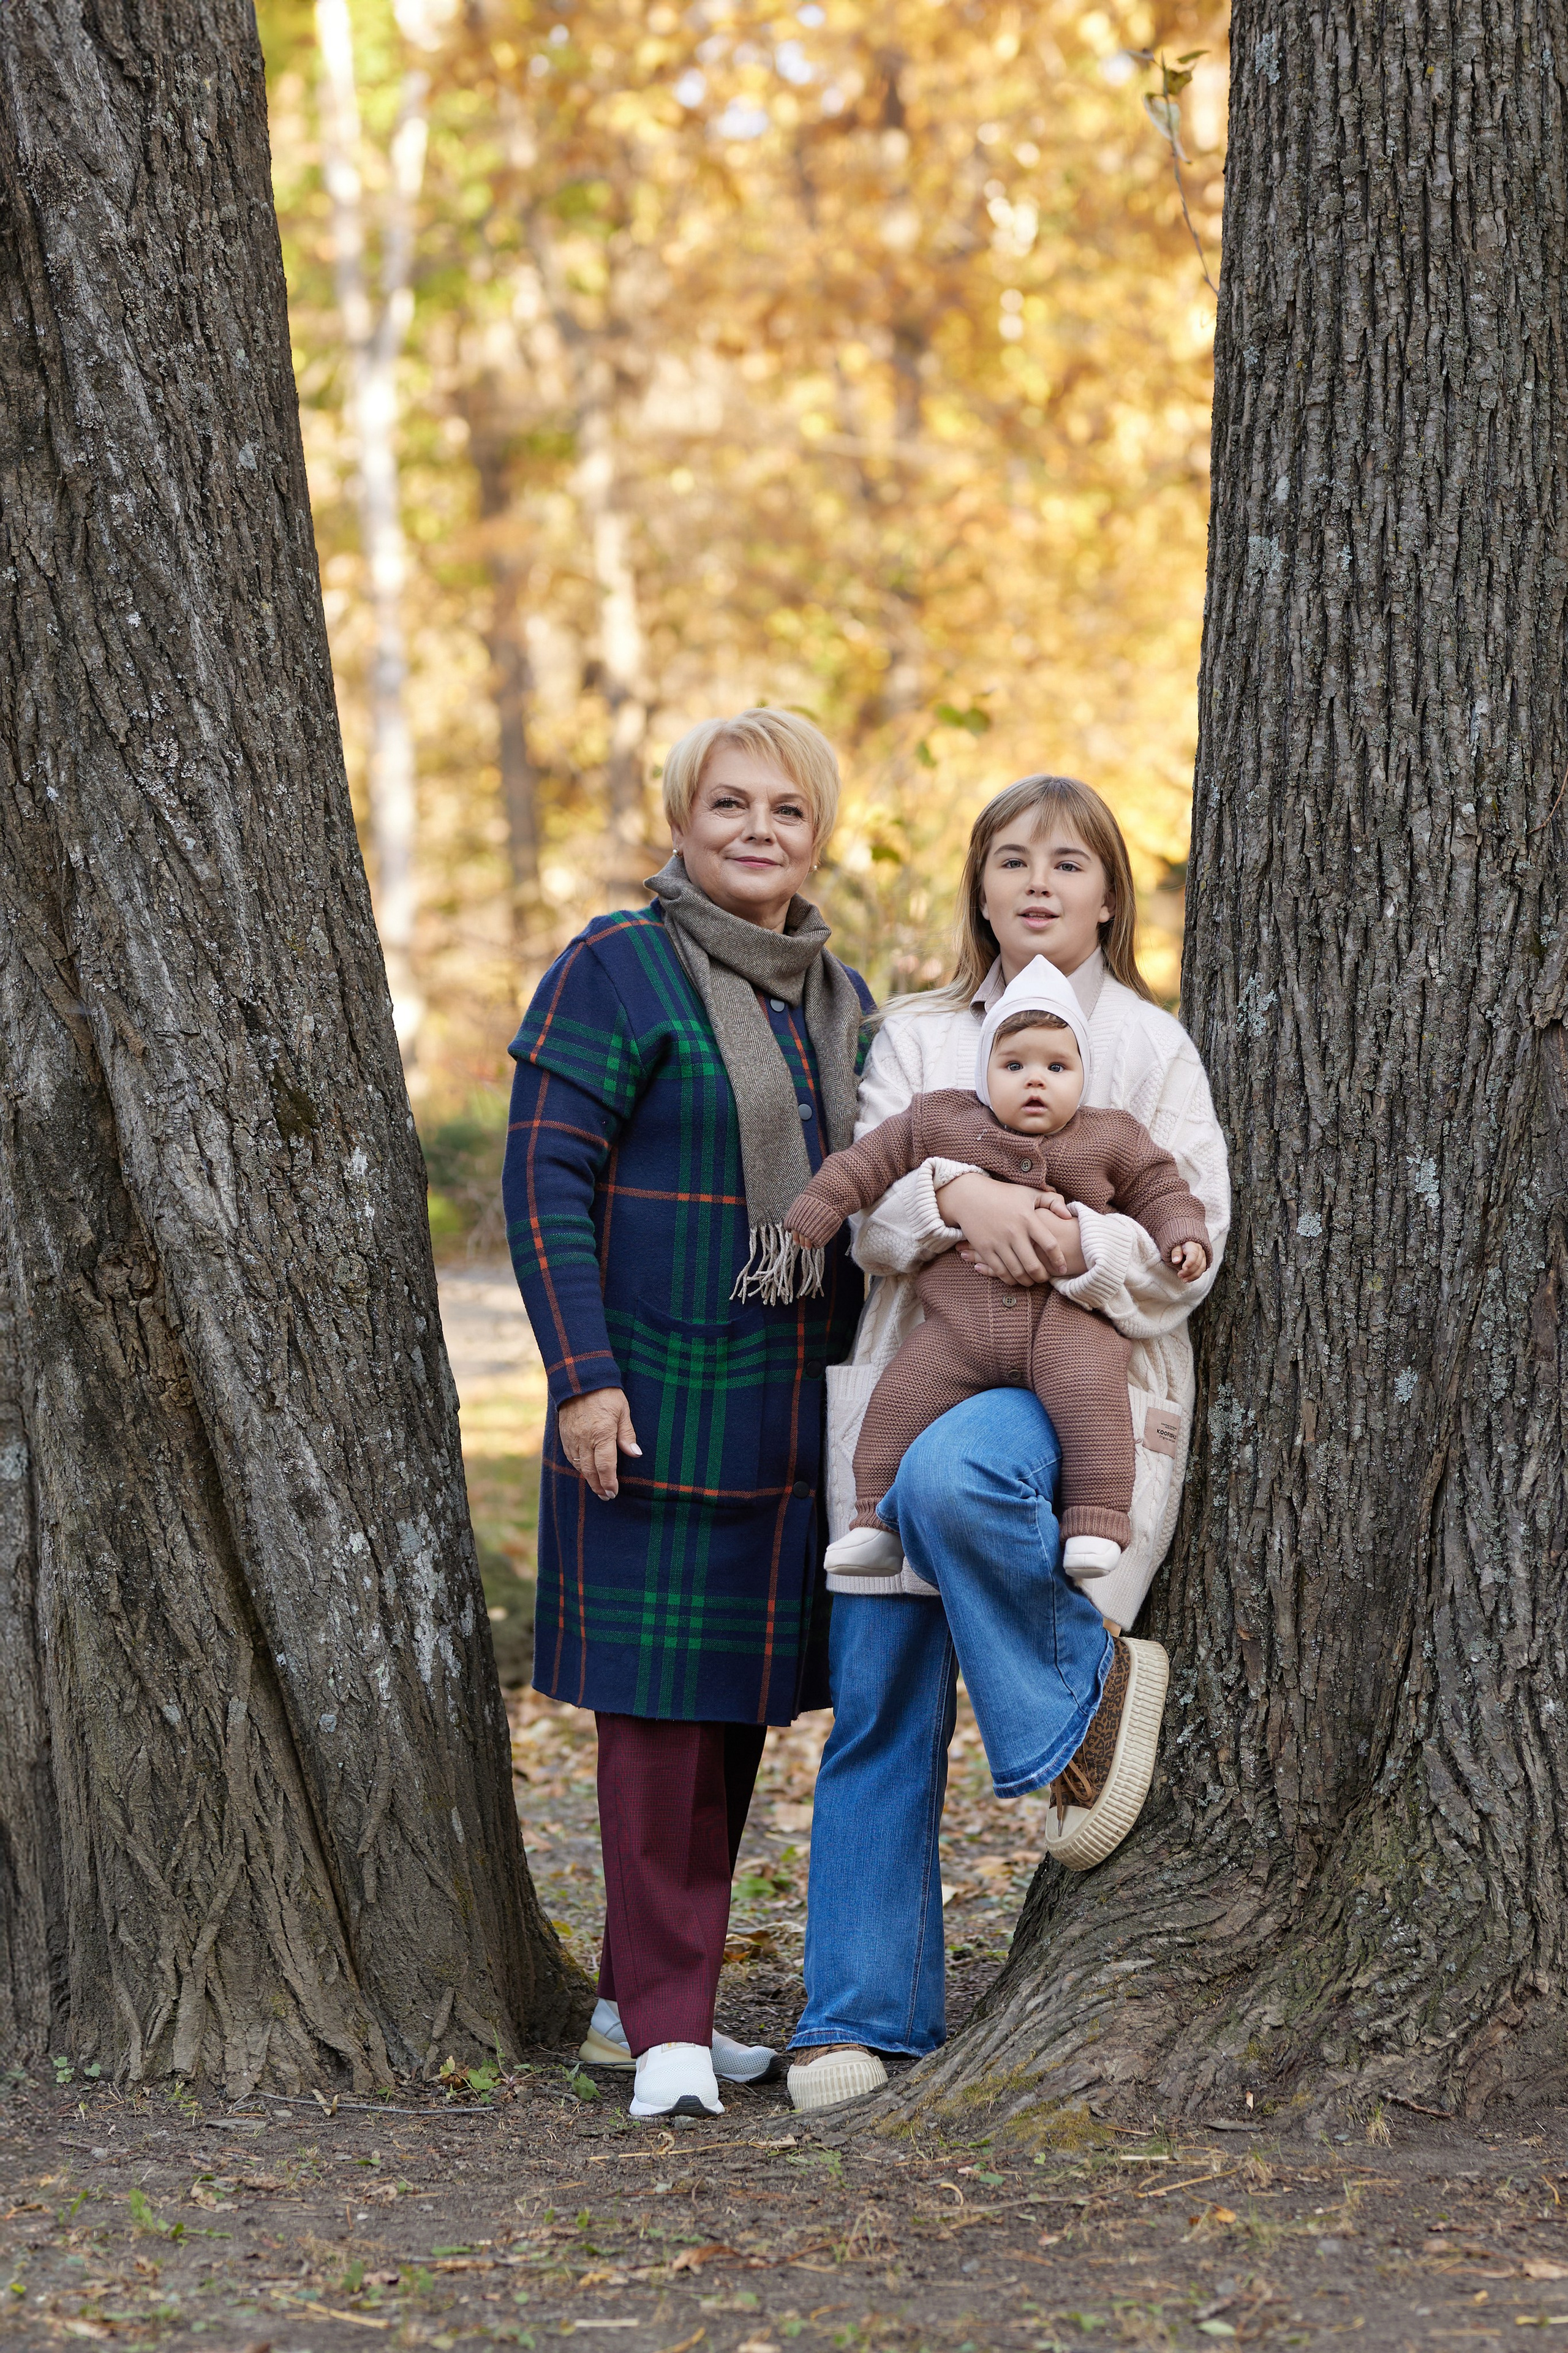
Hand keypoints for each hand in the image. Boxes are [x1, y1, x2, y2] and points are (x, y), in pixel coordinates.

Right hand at [556, 1387, 641, 1499]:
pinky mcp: (564, 1435)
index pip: (605, 1466)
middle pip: (590, 1471)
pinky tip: (585, 1470)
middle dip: (599, 1486)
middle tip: (607, 1496)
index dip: (609, 1482)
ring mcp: (572, 1438)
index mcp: (602, 1434)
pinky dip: (578, 1466)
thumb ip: (627, 1434)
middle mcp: (584, 1439)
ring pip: (579, 1466)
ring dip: (588, 1478)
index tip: (614, 1492)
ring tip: (598, 1487)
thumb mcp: (623, 1411)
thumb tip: (635, 1454)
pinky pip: (570, 1456)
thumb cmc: (606, 1394)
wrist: (579, 1379)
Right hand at [937, 1172, 1077, 1285]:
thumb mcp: (1029, 1192)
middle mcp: (1014, 1232)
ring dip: (1026, 1281)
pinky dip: (1009, 1279)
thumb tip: (1068, 1216)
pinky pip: (999, 1270)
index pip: (1049, 1244)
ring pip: (1016, 1271)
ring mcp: (998, 1242)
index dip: (1059, 1260)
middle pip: (1033, 1264)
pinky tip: (1014, 1279)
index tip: (1063, 1268)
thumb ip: (1052, 1201)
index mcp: (1028, 1218)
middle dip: (1042, 1277)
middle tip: (1046, 1279)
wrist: (969, 1195)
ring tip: (1031, 1281)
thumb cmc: (1003, 1194)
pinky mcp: (984, 1248)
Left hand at [1171, 1240, 1208, 1282]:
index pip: (1193, 1254)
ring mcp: (1203, 1257)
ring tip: (1183, 1279)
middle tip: (1179, 1275)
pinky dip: (1194, 1277)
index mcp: (1192, 1245)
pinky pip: (1201, 1271)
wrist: (1182, 1245)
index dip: (1189, 1262)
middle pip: (1198, 1263)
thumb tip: (1176, 1261)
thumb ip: (1175, 1252)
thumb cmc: (1178, 1246)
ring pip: (1201, 1268)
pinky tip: (1187, 1279)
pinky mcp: (1203, 1263)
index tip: (1183, 1268)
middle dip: (1188, 1271)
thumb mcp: (1173, 1246)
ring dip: (1192, 1276)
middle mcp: (1200, 1250)